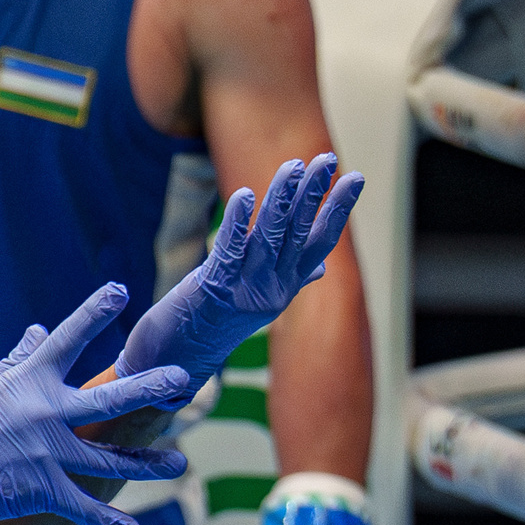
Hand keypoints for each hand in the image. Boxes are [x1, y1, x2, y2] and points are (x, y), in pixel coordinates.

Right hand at [0, 283, 191, 524]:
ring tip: (179, 463)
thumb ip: (17, 361)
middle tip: (183, 379)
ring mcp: (46, 453)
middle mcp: (45, 413)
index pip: (67, 338)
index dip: (94, 311)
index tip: (119, 290)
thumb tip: (40, 330)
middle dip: (150, 387)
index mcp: (26, 381)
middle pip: (111, 397)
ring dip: (148, 463)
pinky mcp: (40, 491)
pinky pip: (84, 508)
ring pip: (111, 459)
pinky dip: (109, 523)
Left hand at [119, 154, 363, 385]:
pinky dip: (237, 222)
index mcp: (284, 289)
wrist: (169, 366)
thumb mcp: (255, 302)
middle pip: (298, 234)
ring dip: (281, 199)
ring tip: (293, 165)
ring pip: (269, 238)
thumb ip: (289, 280)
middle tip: (328, 158)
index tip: (355, 177)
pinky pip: (229, 251)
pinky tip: (245, 195)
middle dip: (314, 194)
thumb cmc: (209, 325)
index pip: (320, 244)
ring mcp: (244, 291)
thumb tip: (323, 268)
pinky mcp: (213, 290)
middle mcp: (272, 290)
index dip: (337, 210)